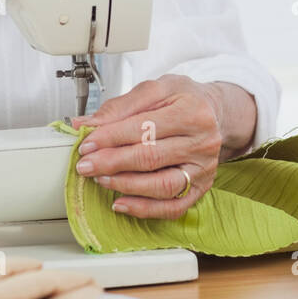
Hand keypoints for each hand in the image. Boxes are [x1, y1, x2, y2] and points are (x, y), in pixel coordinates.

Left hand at [69, 75, 252, 218]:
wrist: (213, 113)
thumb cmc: (183, 100)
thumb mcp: (155, 89)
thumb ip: (119, 106)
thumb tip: (84, 124)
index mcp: (192, 112)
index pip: (144, 128)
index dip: (111, 137)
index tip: (87, 143)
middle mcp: (203, 142)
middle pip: (151, 158)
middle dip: (112, 163)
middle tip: (86, 165)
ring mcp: (204, 169)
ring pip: (162, 186)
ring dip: (125, 186)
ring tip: (101, 180)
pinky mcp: (201, 188)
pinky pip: (172, 207)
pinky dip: (144, 209)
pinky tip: (120, 203)